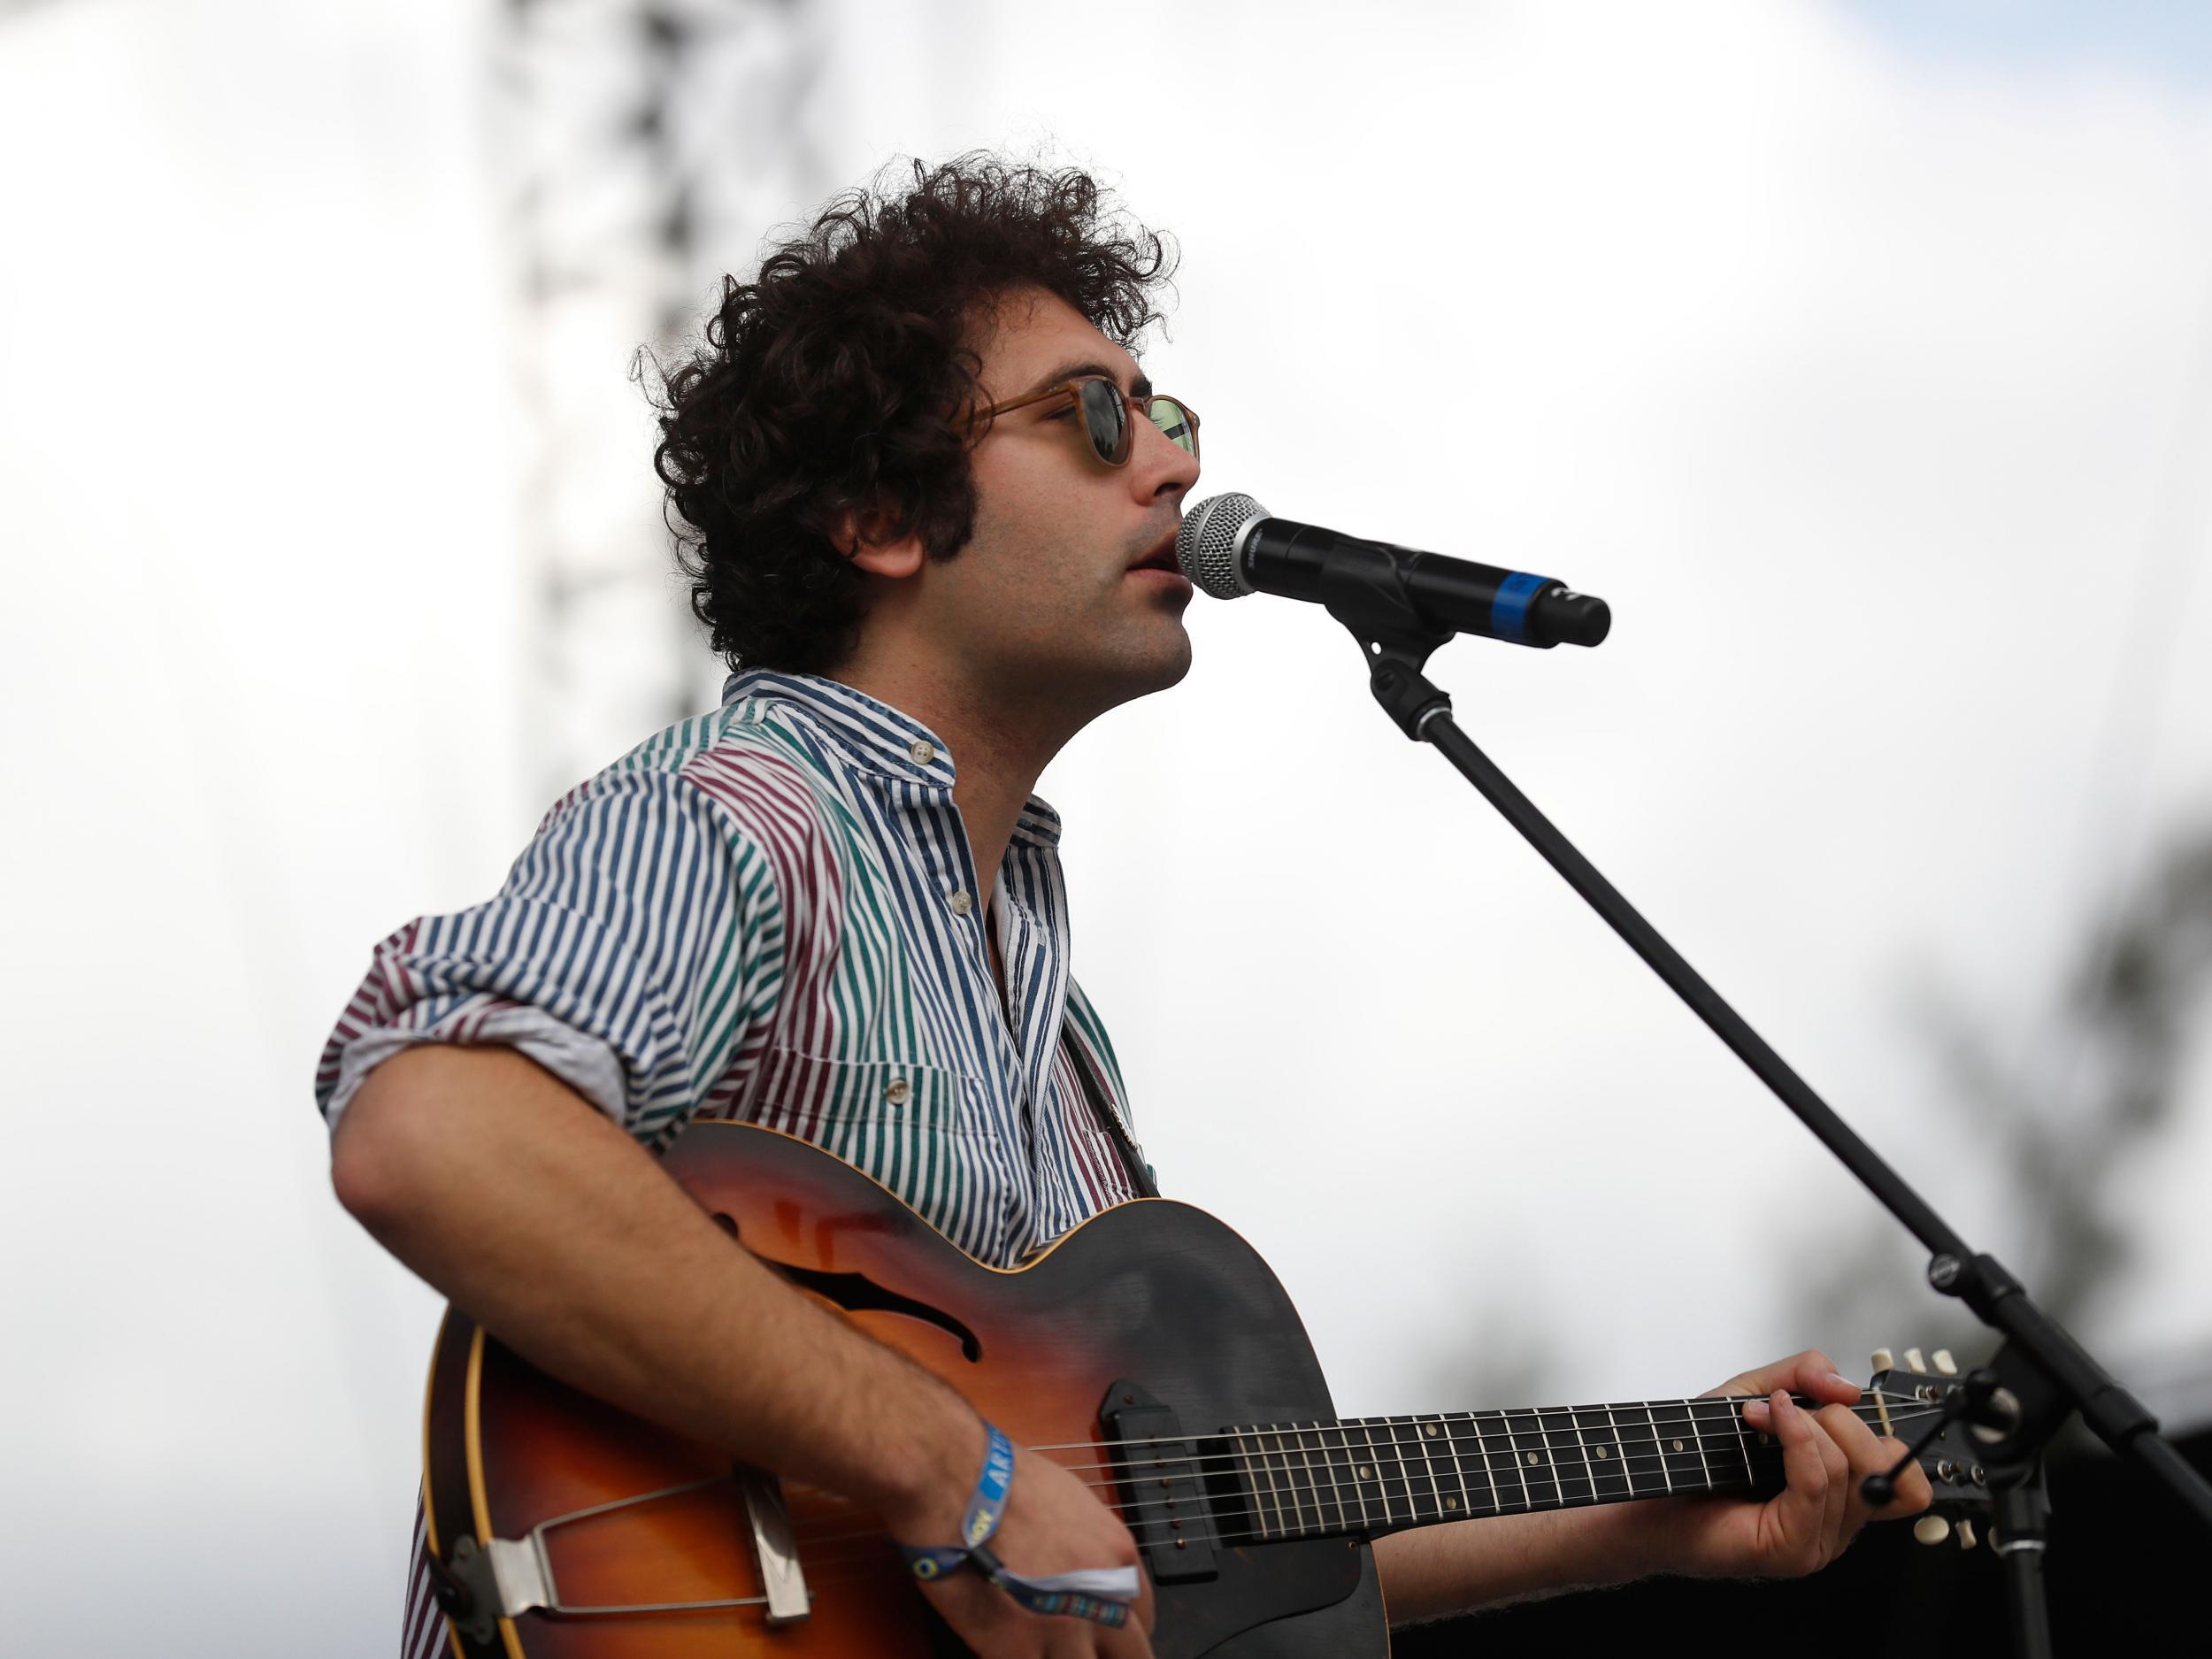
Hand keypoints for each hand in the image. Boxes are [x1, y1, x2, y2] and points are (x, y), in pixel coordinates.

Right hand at [888, 1435, 1155, 1657]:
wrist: (955, 1483)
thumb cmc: (1005, 1480)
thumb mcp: (1073, 1502)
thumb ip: (1092, 1547)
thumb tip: (1089, 1570)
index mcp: (1118, 1557)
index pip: (1144, 1615)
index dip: (1124, 1627)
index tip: (1107, 1633)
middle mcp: (1101, 1597)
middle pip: (1133, 1655)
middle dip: (1110, 1655)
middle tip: (1080, 1649)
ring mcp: (1061, 1630)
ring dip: (1065, 1658)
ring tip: (1043, 1647)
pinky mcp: (1016, 1650)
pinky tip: (1008, 1647)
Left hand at [1644, 1348, 1932, 1579]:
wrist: (1645, 1490)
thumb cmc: (1693, 1454)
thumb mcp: (1753, 1394)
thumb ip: (1803, 1376)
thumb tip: (1848, 1387)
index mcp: (1837, 1494)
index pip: (1904, 1474)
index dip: (1881, 1432)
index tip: (1836, 1403)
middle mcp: (1835, 1523)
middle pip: (1883, 1464)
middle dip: (1838, 1419)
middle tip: (1788, 1408)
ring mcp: (1816, 1541)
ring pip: (1848, 1468)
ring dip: (1803, 1425)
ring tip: (1759, 1415)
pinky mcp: (1790, 1547)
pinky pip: (1814, 1482)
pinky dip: (1794, 1439)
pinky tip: (1764, 1419)